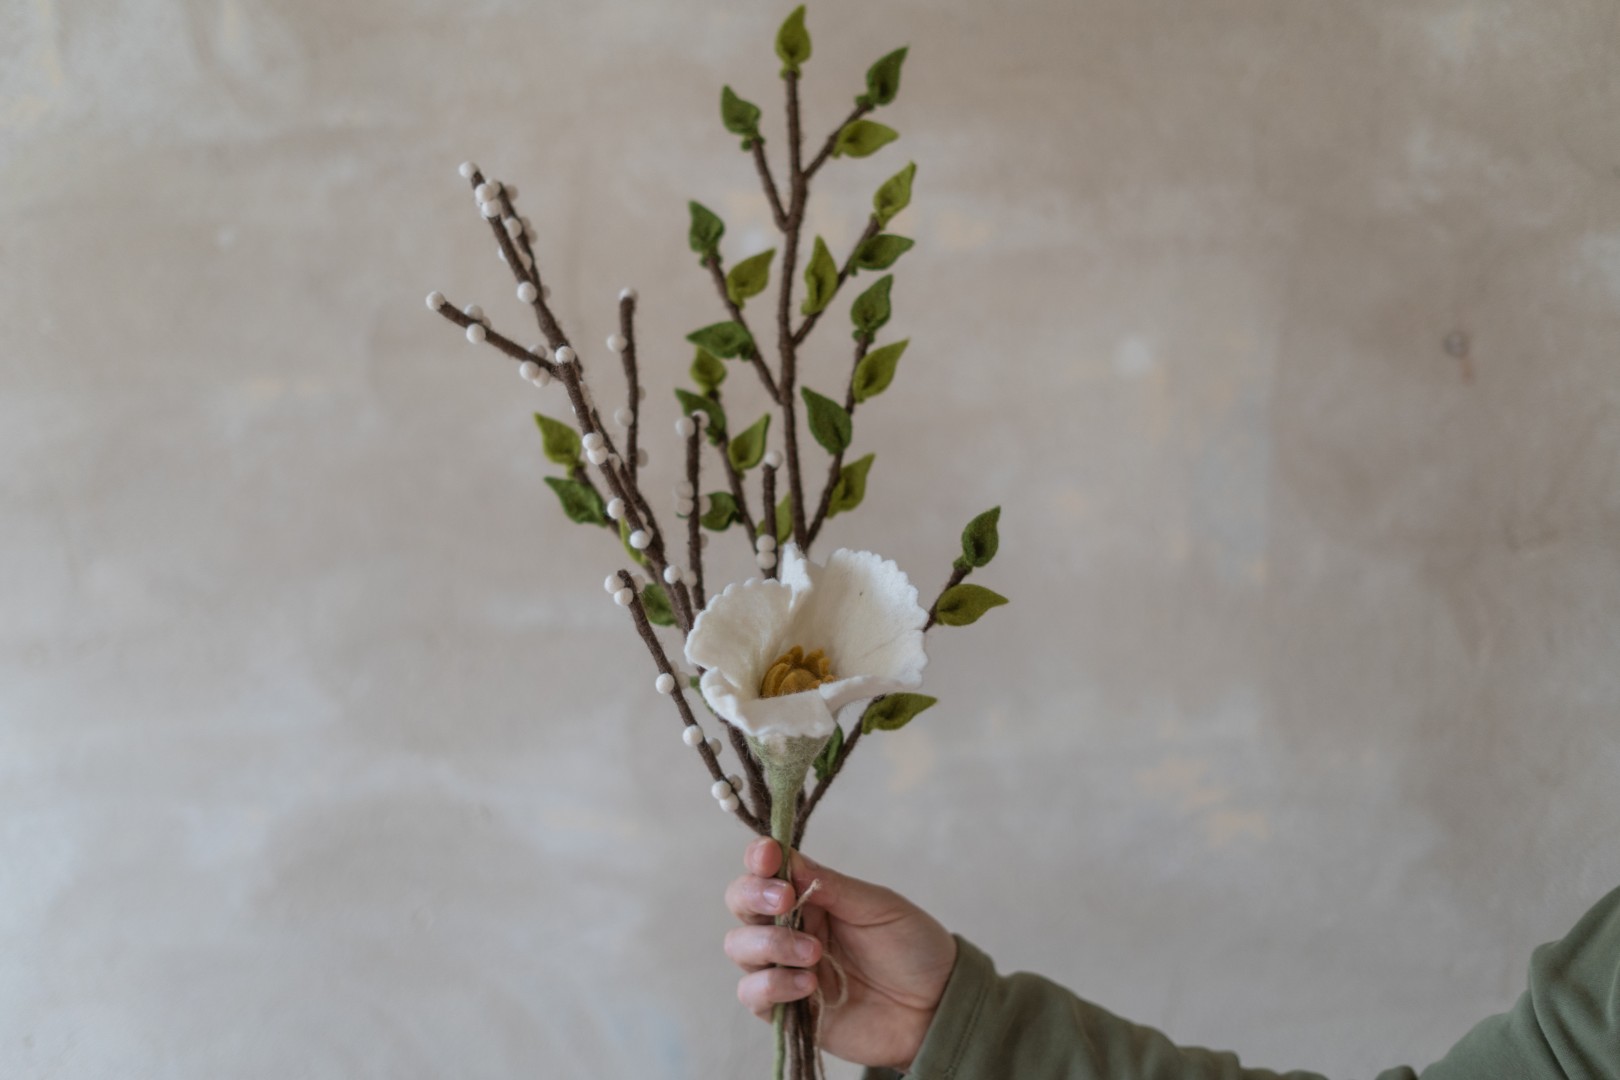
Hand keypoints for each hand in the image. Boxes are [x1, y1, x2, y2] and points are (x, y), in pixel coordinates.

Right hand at [723, 837, 957, 1071]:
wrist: (936, 1007)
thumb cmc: (912, 949)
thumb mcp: (878, 907)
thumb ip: (832, 886)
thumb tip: (787, 858)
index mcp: (812, 897)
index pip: (767, 871)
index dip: (759, 859)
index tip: (769, 854)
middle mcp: (791, 928)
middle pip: (742, 904)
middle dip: (753, 896)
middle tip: (785, 900)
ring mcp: (785, 968)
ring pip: (740, 947)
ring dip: (770, 944)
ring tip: (813, 953)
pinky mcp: (787, 1010)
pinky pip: (754, 994)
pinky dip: (773, 984)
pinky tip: (808, 984)